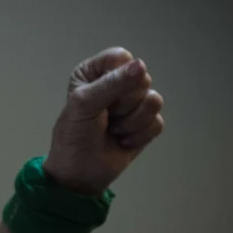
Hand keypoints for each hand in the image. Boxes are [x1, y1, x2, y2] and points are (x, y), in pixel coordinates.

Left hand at [43, 47, 164, 195]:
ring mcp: (133, 104)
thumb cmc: (74, 136)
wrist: (79, 174)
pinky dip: (139, 136)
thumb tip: (140, 66)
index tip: (101, 97)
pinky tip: (122, 141)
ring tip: (112, 130)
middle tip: (105, 117)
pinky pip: (157, 122)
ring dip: (131, 122)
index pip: (121, 57)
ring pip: (154, 100)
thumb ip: (111, 84)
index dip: (116, 78)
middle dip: (124, 104)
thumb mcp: (84, 105)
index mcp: (95, 71)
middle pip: (141, 78)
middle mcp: (115, 83)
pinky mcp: (145, 124)